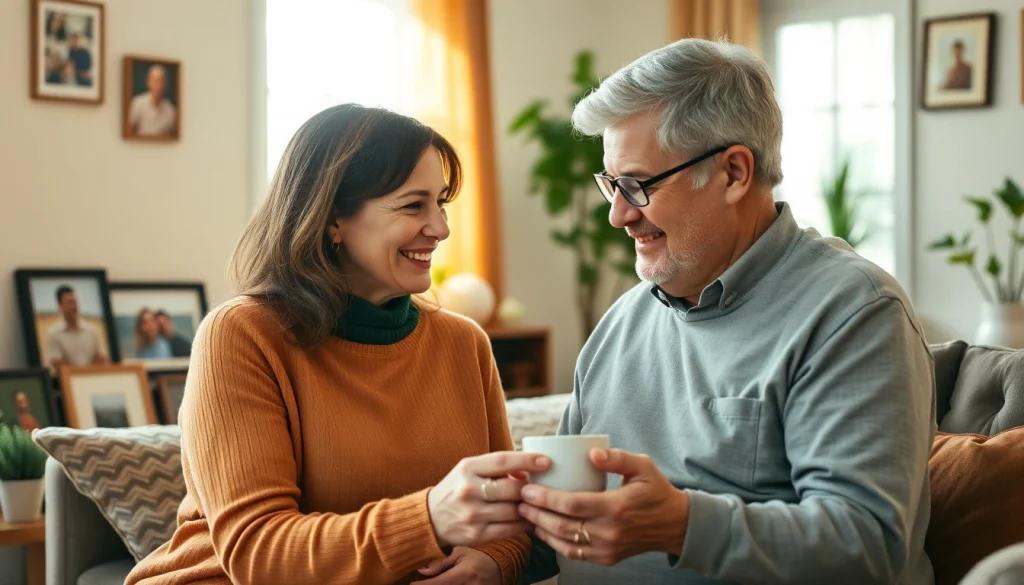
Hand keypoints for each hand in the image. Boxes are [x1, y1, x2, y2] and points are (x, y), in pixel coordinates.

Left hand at [417, 546, 500, 583]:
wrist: (499, 567)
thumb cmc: (476, 557)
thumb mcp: (459, 554)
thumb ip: (441, 563)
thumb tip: (422, 570)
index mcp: (465, 573)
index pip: (439, 583)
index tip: (411, 584)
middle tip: (421, 583)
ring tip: (432, 581)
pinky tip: (445, 584)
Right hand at [428, 451, 550, 547]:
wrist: (430, 518)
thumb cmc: (457, 489)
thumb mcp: (469, 470)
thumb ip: (496, 467)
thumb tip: (527, 471)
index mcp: (468, 468)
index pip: (502, 461)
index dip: (527, 460)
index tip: (546, 462)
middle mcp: (469, 490)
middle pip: (512, 488)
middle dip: (531, 488)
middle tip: (540, 488)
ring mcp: (473, 514)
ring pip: (514, 510)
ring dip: (529, 507)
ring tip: (536, 504)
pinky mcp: (477, 535)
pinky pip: (510, 529)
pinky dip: (524, 524)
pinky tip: (529, 519)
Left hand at [518, 448, 688, 565]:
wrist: (675, 525)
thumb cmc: (656, 490)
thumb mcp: (642, 466)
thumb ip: (617, 458)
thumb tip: (591, 452)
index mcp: (616, 507)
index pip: (572, 505)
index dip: (546, 498)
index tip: (529, 488)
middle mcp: (609, 532)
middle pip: (562, 525)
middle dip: (536, 513)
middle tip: (520, 500)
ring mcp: (607, 549)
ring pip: (564, 542)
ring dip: (540, 529)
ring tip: (525, 513)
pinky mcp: (607, 558)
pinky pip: (574, 553)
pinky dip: (554, 544)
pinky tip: (543, 531)